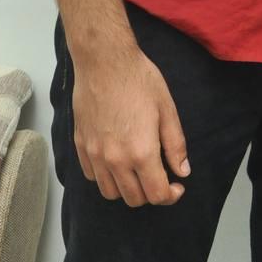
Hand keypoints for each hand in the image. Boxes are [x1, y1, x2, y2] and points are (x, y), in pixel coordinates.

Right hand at [72, 44, 189, 206]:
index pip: (156, 195)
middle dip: (151, 193)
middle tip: (159, 175)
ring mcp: (95, 155)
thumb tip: (182, 171)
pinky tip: (116, 160)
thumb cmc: (140, 81)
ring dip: (127, 189)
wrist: (104, 62)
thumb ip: (175, 145)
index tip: (177, 186)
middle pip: (134, 199)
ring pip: (110, 193)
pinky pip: (92, 176)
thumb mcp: (167, 109)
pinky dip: (106, 177)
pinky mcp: (80, 147)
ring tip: (137, 171)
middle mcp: (115, 161)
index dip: (170, 196)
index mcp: (141, 153)